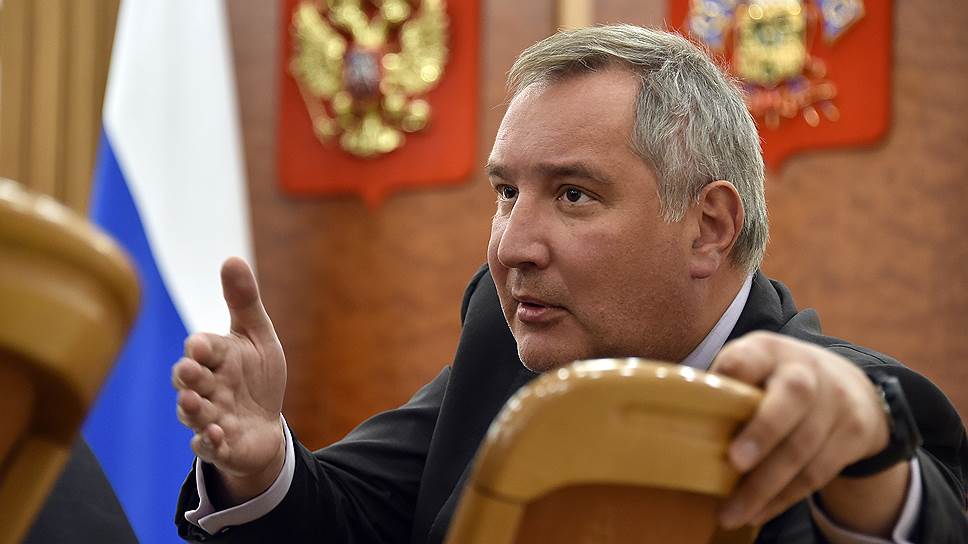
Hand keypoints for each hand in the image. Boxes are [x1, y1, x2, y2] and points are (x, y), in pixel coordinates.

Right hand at [172, 257, 286, 502]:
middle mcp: (206, 387)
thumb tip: (232, 258)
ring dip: (191, 410)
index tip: (200, 345)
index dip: (200, 348)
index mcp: (215, 358)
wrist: (265, 425)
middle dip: (188, 376)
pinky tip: (215, 437)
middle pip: (188, 380)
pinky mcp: (219, 445)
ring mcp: (209, 417)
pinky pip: (208, 446)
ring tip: (192, 404)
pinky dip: (208, 442)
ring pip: (192, 413)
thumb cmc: (256, 377)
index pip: (202, 349)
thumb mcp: (257, 337)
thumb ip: (244, 301)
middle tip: (190, 372)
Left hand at [710, 332, 892, 529]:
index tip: (715, 394)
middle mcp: (807, 371)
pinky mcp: (854, 434)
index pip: (751, 356)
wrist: (849, 386)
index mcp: (769, 350)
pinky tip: (758, 513)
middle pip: (792, 398)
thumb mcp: (751, 366)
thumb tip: (674, 421)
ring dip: (766, 486)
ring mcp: (837, 402)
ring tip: (733, 512)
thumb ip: (723, 385)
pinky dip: (784, 498)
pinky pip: (818, 473)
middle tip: (733, 462)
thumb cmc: (775, 380)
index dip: (736, 371)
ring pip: (804, 447)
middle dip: (763, 432)